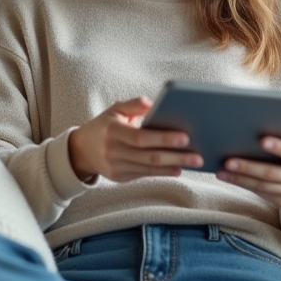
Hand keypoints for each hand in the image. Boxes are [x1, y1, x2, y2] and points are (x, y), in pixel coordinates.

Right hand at [68, 97, 203, 181]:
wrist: (82, 150)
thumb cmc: (104, 126)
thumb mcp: (114, 110)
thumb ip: (133, 105)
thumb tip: (152, 102)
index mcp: (112, 131)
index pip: (141, 137)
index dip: (164, 139)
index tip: (185, 137)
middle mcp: (113, 151)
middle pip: (150, 156)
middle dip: (177, 156)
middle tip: (198, 156)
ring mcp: (116, 167)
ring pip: (150, 168)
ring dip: (173, 166)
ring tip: (193, 162)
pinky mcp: (120, 177)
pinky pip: (145, 174)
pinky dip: (163, 173)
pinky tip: (177, 169)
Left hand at [217, 127, 280, 214]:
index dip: (280, 147)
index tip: (262, 139)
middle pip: (272, 173)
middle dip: (250, 166)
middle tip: (229, 159)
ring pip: (261, 185)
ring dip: (240, 177)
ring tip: (222, 168)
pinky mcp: (280, 200)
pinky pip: (258, 191)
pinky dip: (241, 183)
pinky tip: (226, 175)